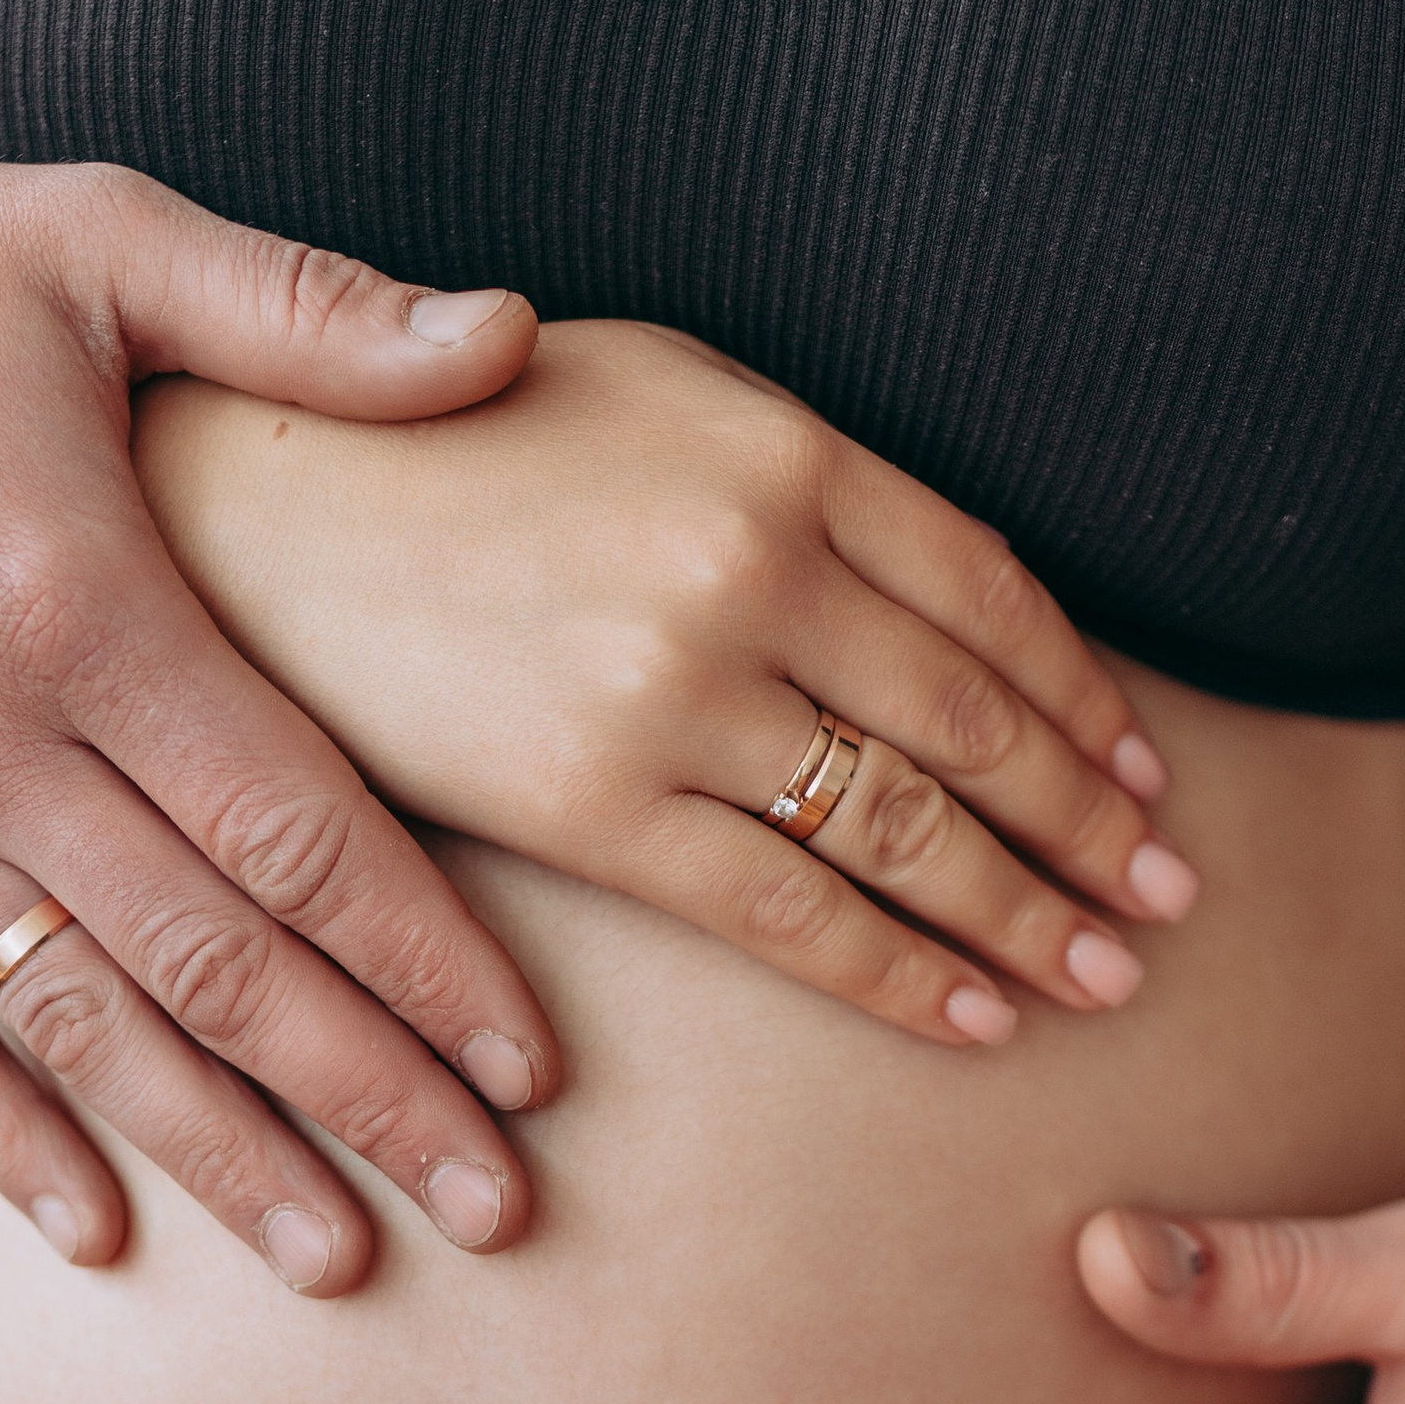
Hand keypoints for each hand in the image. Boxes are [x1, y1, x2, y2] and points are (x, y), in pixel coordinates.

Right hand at [0, 120, 556, 1290]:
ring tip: (338, 1258)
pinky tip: (96, 1231)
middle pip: (217, 964)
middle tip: (496, 1211)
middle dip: (369, 1098)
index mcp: (86, 606)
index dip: (429, 963)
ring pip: (75, 1025)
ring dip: (215, 1154)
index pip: (300, 833)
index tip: (531, 1071)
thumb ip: (311, 319)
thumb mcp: (101, 239)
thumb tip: (517, 338)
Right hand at [134, 321, 1186, 1050]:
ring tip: (1103, 972)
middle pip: (972, 718)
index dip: (1079, 696)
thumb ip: (784, 469)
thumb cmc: (435, 442)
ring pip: (902, 824)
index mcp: (775, 442)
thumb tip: (930, 581)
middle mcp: (747, 558)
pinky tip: (974, 1016)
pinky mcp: (592, 799)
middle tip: (1167, 895)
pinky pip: (788, 911)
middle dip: (1088, 822)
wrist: (238, 499)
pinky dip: (901, 973)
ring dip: (1026, 911)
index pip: (986, 593)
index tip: (1140, 770)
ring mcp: (673, 683)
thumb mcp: (639, 388)